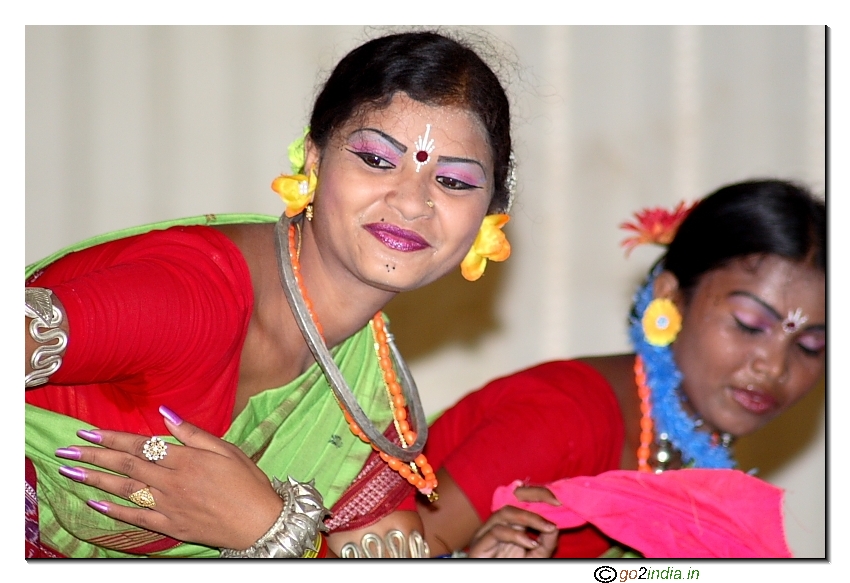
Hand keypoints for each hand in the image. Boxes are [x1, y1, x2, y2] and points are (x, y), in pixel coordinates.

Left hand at [55, 405, 283, 549]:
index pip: (140, 445)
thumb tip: (165, 414)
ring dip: (95, 481)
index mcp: (186, 459)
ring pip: (125, 490)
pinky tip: (96, 503)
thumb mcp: (227, 449)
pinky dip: (115, 510)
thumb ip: (193, 433)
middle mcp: (172, 482)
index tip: (88, 432)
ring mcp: (169, 505)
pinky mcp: (171, 525)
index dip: (112, 438)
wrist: (260, 522)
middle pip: (126, 466)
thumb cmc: (249, 483)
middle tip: (67, 450)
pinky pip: (137, 517)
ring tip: (72, 473)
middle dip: (94, 457)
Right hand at [466, 486, 559, 557]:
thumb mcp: (536, 556)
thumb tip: (555, 527)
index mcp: (509, 525)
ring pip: (505, 512)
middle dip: (535, 501)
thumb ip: (546, 544)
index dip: (538, 496)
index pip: (521, 501)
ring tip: (547, 527)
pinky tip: (531, 543)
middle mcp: (497, 525)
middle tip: (554, 506)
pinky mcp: (479, 545)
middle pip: (512, 501)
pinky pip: (497, 532)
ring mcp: (486, 534)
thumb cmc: (513, 572)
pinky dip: (516, 535)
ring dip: (529, 517)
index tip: (558, 501)